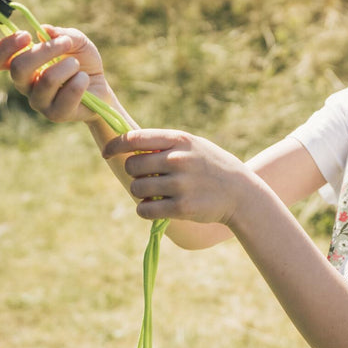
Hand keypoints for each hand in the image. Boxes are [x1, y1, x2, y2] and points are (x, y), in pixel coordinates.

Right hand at [0, 26, 109, 123]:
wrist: (100, 86)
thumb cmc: (82, 62)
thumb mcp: (75, 41)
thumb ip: (61, 34)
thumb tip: (45, 31)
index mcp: (21, 64)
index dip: (2, 47)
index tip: (26, 36)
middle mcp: (25, 84)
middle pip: (18, 68)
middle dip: (45, 51)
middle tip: (65, 42)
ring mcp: (38, 101)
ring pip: (47, 79)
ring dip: (68, 65)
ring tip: (77, 65)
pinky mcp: (55, 114)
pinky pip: (67, 94)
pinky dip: (80, 80)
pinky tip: (84, 80)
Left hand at [104, 129, 251, 225]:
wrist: (241, 193)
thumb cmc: (211, 166)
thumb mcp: (192, 146)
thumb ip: (164, 144)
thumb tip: (127, 146)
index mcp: (179, 140)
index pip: (134, 138)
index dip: (114, 145)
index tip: (106, 153)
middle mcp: (178, 159)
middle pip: (132, 165)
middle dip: (134, 173)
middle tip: (146, 178)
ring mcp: (180, 184)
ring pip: (136, 188)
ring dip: (140, 193)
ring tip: (155, 194)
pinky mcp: (181, 208)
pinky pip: (144, 209)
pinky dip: (144, 210)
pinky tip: (155, 208)